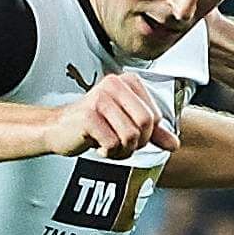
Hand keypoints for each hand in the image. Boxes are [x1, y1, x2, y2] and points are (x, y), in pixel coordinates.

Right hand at [42, 73, 179, 158]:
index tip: (129, 136)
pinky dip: (108, 153)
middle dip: (136, 144)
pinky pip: (112, 143)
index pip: (155, 116)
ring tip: (109, 147)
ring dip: (122, 151)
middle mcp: (115, 84)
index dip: (146, 135)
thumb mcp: (126, 125)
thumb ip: (152, 133)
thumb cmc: (93, 124)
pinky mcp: (88, 116)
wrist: (59, 129)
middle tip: (121, 145)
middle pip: (145, 124)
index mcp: (128, 81)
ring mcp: (100, 98)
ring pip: (130, 136)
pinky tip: (98, 147)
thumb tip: (175, 144)